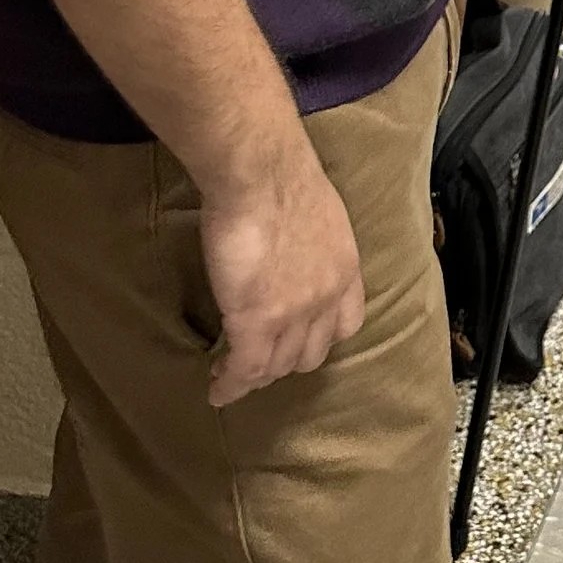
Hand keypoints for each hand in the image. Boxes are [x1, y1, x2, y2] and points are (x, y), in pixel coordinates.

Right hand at [199, 140, 366, 406]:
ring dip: (254, 374)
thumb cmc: (282, 176)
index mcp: (345, 268)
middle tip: (257, 357)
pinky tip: (217, 389)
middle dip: (284, 360)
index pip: (345, 324)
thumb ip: (311, 241)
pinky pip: (245, 369)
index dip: (320, 337)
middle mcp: (327, 298)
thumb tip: (290, 245)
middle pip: (310, 353)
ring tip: (232, 373)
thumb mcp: (319, 213)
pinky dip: (229, 385)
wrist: (261, 173)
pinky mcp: (256, 322)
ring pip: (277, 366)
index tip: (298, 339)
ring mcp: (294, 315)